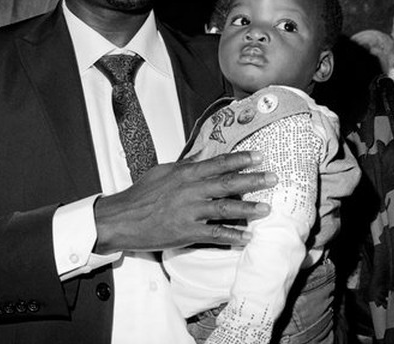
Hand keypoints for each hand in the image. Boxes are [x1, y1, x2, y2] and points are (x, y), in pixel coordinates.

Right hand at [94, 151, 276, 253]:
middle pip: (227, 183)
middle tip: (272, 178)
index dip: (241, 159)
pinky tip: (247, 237)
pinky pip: (214, 234)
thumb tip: (203, 156)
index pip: (219, 163)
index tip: (259, 156)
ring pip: (224, 208)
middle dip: (252, 180)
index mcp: (186, 173)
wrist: (121, 219)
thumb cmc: (141, 194)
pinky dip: (232, 236)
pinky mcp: (186, 232)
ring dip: (248, 209)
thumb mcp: (164, 171)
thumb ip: (186, 164)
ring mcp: (190, 211)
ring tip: (266, 208)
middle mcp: (191, 190)